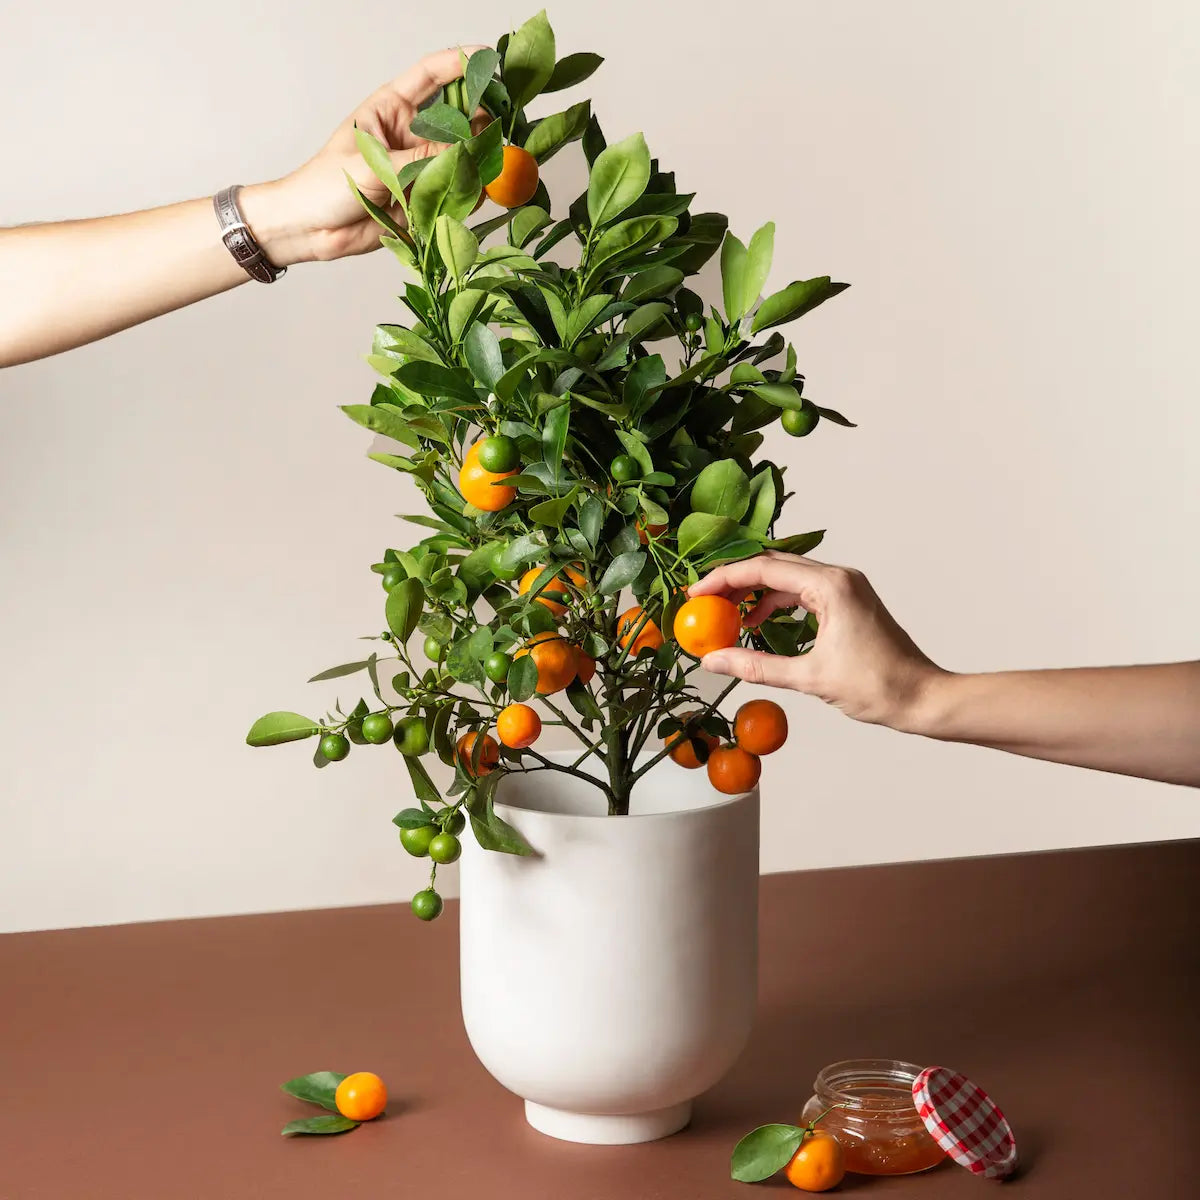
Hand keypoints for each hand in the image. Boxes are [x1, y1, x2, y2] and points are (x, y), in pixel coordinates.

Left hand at [240, 46, 487, 266]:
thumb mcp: (373, 167)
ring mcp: (420, 167)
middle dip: (481, 118)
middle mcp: (411, 135)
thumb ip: (421, 162)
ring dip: (478, 161)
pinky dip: (469, 194)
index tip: (487, 56)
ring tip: (491, 166)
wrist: (310, 230)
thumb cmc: (324, 186)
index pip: (429, 76)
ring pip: (461, 158)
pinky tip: (477, 194)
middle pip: (456, 117)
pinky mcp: (424, 198)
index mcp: (391, 109)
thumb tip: (464, 154)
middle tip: (502, 124)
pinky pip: (456, 193)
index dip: (458, 63)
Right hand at [689, 552, 944, 730]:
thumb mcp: (809, 678)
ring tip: (726, 616)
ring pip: (786, 577)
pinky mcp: (848, 601)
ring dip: (754, 593)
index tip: (695, 595)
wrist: (923, 697)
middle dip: (734, 582)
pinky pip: (802, 591)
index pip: (763, 569)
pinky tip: (758, 624)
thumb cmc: (878, 686)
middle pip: (772, 565)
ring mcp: (846, 587)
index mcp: (831, 586)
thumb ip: (756, 666)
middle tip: (703, 602)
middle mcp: (839, 577)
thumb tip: (713, 660)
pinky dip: (775, 603)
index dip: (723, 579)